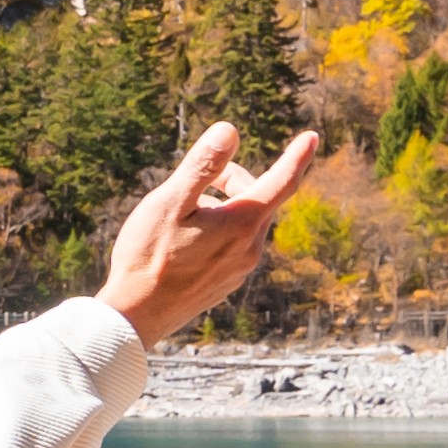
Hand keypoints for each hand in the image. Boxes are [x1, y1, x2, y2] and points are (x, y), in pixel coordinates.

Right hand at [100, 122, 322, 344]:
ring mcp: (240, 269)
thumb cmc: (147, 257)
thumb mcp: (169, 203)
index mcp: (241, 224)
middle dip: (232, 181)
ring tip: (180, 215)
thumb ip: (202, 166)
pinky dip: (218, 230)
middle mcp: (249, 248)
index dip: (297, 155)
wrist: (135, 316)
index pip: (282, 181)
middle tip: (195, 181)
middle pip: (257, 199)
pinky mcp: (226, 283)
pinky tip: (183, 242)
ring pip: (244, 223)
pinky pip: (233, 245)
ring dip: (222, 207)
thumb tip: (230, 131)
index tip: (311, 137)